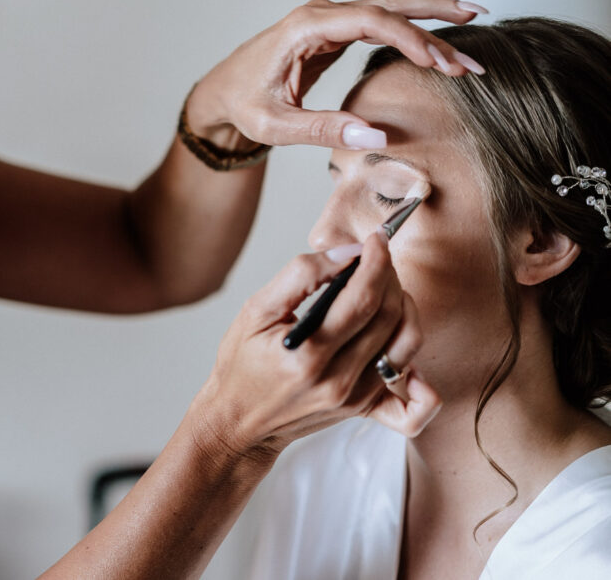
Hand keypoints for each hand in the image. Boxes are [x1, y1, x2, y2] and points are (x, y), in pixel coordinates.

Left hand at [187, 0, 486, 149]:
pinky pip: (377, 12)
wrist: (222, 92)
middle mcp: (318, 15)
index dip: (408, 38)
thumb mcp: (275, 126)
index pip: (367, 21)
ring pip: (387, 9)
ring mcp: (327, 19)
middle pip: (385, 8)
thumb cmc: (243, 106)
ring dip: (430, 15)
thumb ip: (322, 130)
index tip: (440, 63)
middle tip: (473, 42)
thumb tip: (376, 138)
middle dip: (433, 24)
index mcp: (303, 29)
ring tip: (474, 13)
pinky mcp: (333, 30)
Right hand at [190, 233, 440, 461]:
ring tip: (384, 290)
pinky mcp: (362, 410)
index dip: (376, 262)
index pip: (361, 299)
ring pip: (406, 345)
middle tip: (375, 259)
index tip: (376, 240)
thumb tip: (345, 255)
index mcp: (307, 354)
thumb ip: (300, 277)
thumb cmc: (241, 365)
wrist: (238, 421)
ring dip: (405, 307)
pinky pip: (412, 408)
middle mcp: (336, 380)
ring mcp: (354, 399)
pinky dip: (424, 386)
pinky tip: (405, 355)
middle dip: (389, 276)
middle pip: (389, 316)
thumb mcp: (255, 311)